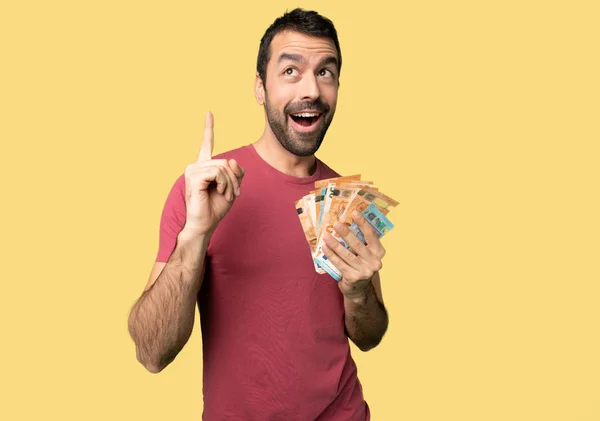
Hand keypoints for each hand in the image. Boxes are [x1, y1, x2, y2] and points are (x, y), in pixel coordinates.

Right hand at [183, 112, 244, 236]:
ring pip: (222, 167)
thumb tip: (230, 160)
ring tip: (227, 195)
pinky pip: (217, 172)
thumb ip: (235, 172)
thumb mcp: (232, 187)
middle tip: (235, 193)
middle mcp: (196, 166)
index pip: (206, 144)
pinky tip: (220, 192)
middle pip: (225, 161)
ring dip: (230, 183)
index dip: (208, 128)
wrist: (205, 224)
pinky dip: (224, 183)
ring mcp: (192, 170)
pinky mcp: (193, 177)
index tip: (208, 113)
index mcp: (204, 167)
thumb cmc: (216, 208)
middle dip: (234, 178)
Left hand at [321, 211, 385, 298]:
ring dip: (335, 244)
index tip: (354, 212)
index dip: (363, 223)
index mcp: (379, 252)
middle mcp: (374, 262)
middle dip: (346, 233)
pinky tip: (325, 248)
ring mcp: (365, 271)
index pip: (371, 234)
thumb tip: (345, 222)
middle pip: (358, 244)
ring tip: (326, 236)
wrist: (358, 288)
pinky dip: (331, 255)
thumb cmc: (359, 264)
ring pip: (347, 255)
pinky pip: (340, 264)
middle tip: (336, 224)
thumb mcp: (365, 253)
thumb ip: (360, 241)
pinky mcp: (354, 277)